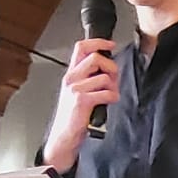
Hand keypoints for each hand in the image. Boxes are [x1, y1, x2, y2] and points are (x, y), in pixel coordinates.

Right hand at [43, 39, 117, 168]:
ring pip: (103, 77)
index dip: (98, 42)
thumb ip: (89, 77)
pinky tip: (109, 102)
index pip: (81, 47)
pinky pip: (106, 92)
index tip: (110, 44)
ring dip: (113, 86)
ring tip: (110, 94)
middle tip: (113, 79)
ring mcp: (76, 89)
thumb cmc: (73, 115)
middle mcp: (72, 79)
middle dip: (111, 67)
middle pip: (95, 58)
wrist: (64, 135)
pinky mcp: (82, 101)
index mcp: (71, 74)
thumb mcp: (78, 91)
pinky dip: (113, 97)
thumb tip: (108, 67)